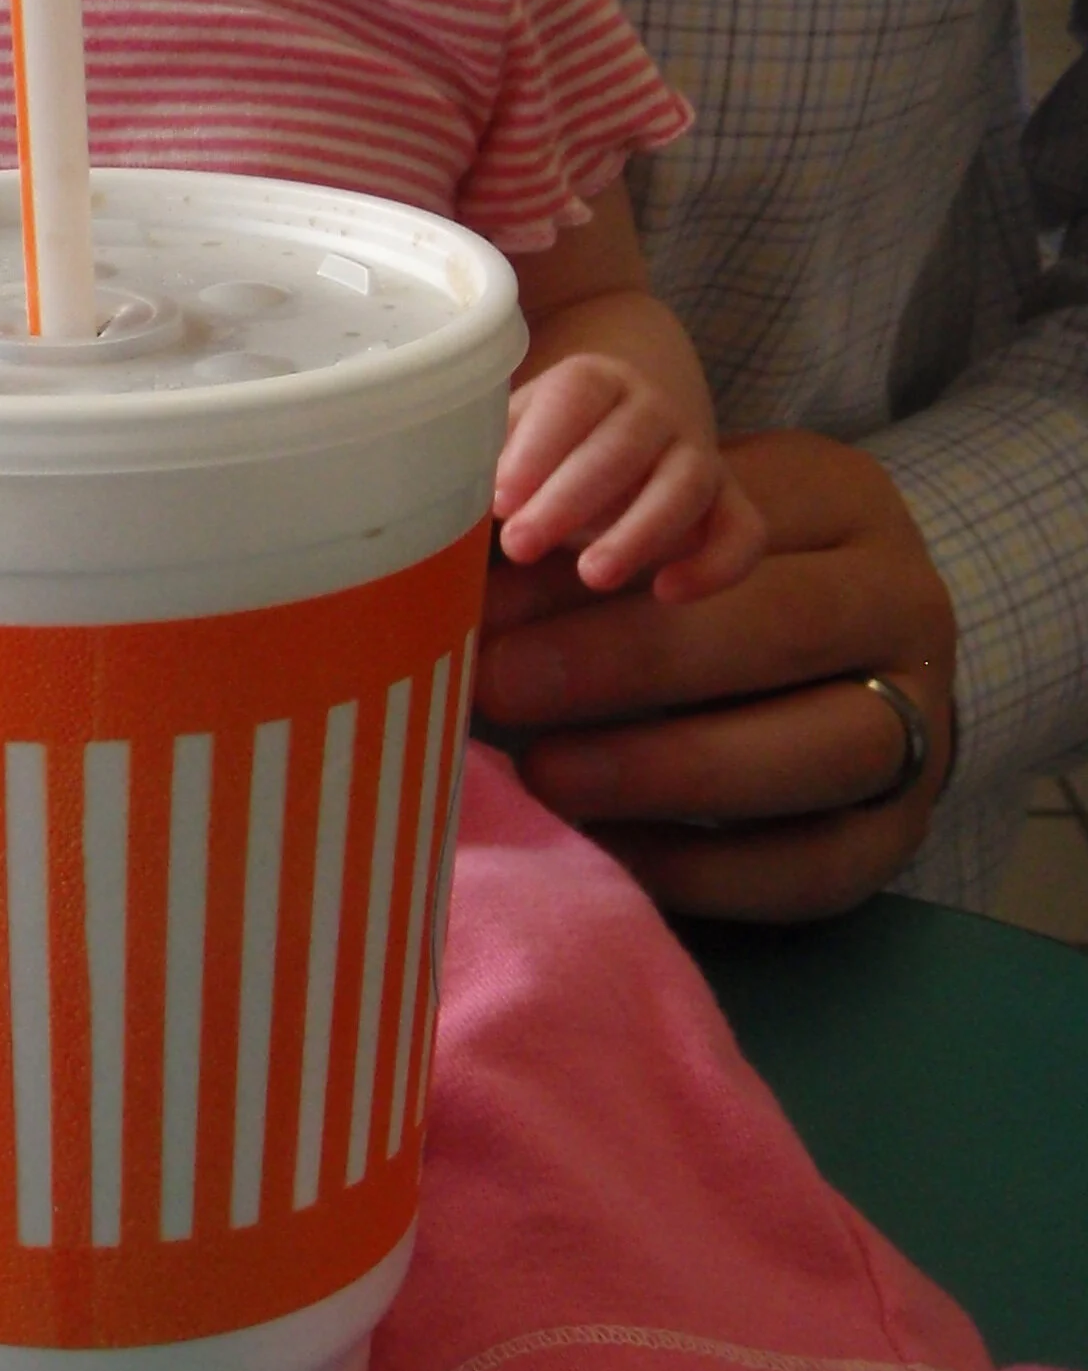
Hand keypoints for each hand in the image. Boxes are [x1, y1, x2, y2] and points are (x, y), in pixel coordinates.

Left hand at [477, 429, 955, 921]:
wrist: (826, 671)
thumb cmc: (701, 584)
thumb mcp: (656, 525)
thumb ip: (581, 535)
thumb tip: (449, 569)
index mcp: (845, 502)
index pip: (729, 521)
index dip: (601, 561)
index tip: (486, 593)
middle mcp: (904, 603)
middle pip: (780, 629)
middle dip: (624, 661)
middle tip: (496, 682)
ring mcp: (921, 723)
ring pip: (816, 748)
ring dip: (667, 768)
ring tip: (544, 774)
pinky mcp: (898, 835)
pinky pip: (815, 864)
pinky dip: (704, 867)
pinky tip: (603, 847)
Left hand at [494, 355, 764, 600]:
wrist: (628, 410)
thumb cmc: (546, 440)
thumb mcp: (510, 435)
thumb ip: (478, 463)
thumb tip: (414, 522)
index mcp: (594, 381)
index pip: (576, 394)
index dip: (540, 442)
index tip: (499, 495)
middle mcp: (653, 411)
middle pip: (625, 442)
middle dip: (572, 496)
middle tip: (520, 544)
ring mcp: (696, 455)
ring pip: (686, 483)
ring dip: (640, 530)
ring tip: (591, 575)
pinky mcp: (727, 505)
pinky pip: (743, 530)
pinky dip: (717, 561)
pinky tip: (668, 592)